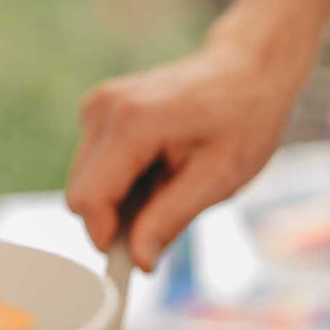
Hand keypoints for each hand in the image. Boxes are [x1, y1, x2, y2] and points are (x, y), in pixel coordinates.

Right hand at [66, 0, 329, 268]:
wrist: (248, 67)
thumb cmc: (242, 118)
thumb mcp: (218, 178)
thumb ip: (171, 220)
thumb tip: (139, 262)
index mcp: (132, 124)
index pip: (89, 199)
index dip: (106, 237)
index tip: (132, 260)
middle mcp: (104, 110)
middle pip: (81, 195)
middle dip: (114, 219)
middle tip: (163, 218)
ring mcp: (97, 107)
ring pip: (85, 183)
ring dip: (119, 200)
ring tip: (167, 184)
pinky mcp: (97, 111)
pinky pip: (93, 167)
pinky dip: (120, 181)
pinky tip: (156, 168)